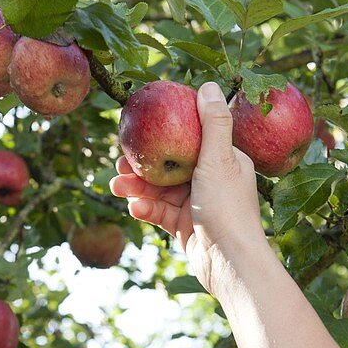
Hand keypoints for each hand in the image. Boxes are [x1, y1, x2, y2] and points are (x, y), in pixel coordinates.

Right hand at [110, 82, 264, 296]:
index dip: (164, 133)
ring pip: (160, 190)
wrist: (230, 263)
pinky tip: (134, 208)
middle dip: (143, 165)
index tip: (138, 130)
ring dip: (137, 188)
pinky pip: (161, 213)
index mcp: (224, 161)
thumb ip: (213, 123)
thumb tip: (206, 84)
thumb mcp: (219, 159)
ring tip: (116, 187)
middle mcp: (211, 180)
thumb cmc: (228, 208)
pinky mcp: (186, 228)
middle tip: (119, 163)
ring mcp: (197, 204)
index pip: (190, 139)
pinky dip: (147, 209)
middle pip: (170, 166)